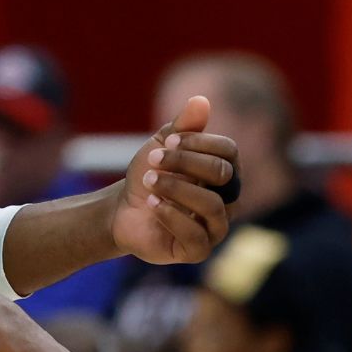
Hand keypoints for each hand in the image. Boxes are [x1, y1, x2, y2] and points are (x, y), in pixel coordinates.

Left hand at [110, 96, 237, 264]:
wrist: (123, 210)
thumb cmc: (150, 175)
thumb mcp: (162, 146)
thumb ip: (183, 126)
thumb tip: (201, 100)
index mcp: (225, 171)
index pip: (228, 151)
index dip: (198, 142)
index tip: (168, 141)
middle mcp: (228, 199)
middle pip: (223, 174)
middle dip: (184, 163)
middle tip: (152, 160)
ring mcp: (215, 226)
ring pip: (212, 205)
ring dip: (176, 189)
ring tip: (149, 183)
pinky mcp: (198, 250)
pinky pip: (197, 235)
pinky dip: (172, 216)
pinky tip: (152, 205)